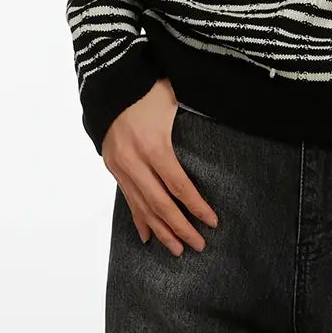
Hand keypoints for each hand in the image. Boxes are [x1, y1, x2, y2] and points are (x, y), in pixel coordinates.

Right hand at [102, 80, 219, 254]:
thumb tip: (222, 129)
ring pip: (142, 207)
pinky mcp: (113, 168)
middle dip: (180, 228)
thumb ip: (195, 120)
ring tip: (176, 250)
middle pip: (160, 204)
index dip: (196, 207)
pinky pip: (128, 200)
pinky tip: (147, 237)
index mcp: (153, 146)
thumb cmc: (147, 88)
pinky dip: (139, 219)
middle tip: (198, 245)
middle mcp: (134, 162)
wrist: (108, 82)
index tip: (212, 221)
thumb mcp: (174, 101)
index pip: (178, 186)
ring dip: (160, 231)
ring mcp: (121, 167)